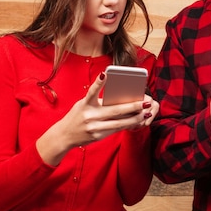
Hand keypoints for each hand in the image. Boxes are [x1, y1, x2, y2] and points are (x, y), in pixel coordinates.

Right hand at [37, 71, 158, 165]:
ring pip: (119, 123)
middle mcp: (90, 115)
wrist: (64, 135)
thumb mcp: (82, 105)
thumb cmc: (77, 116)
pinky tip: (137, 122)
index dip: (98, 83)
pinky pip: (116, 130)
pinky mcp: (98, 136)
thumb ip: (96, 101)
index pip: (92, 91)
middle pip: (114, 110)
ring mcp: (94, 127)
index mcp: (85, 104)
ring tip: (146, 113)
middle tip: (145, 102)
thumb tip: (119, 97)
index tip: (105, 74)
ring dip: (135, 118)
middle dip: (132, 106)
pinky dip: (127, 125)